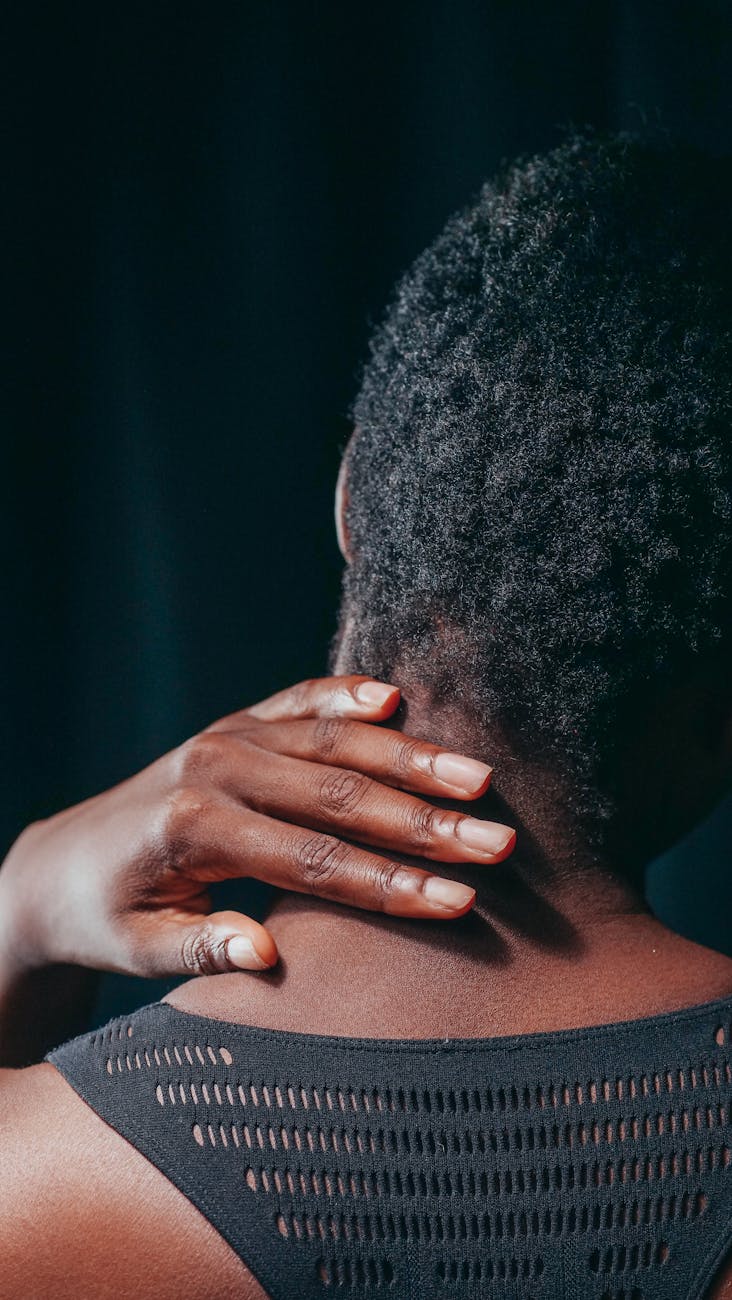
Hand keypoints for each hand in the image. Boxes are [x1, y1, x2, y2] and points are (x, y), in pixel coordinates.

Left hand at [0, 676, 514, 982]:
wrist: (59, 860)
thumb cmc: (104, 916)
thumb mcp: (136, 949)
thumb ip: (199, 949)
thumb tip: (267, 957)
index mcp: (195, 829)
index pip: (313, 861)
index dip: (389, 885)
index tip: (459, 900)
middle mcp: (215, 768)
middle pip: (339, 795)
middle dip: (424, 822)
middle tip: (497, 840)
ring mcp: (227, 736)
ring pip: (333, 741)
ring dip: (410, 758)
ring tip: (480, 776)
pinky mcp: (235, 723)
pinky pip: (298, 699)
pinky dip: (347, 693)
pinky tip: (397, 695)